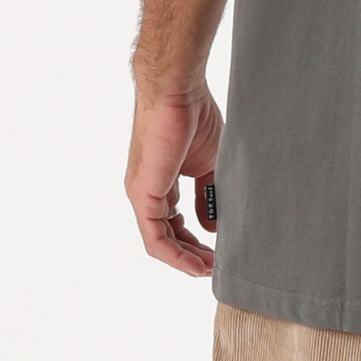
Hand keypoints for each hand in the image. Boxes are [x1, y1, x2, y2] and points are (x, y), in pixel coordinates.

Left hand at [125, 82, 223, 276]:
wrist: (178, 91)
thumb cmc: (194, 114)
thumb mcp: (209, 160)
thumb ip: (209, 192)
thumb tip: (213, 226)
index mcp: (162, 179)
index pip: (174, 219)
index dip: (195, 239)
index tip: (217, 250)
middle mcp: (148, 189)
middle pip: (167, 234)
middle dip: (191, 253)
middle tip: (215, 265)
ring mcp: (142, 193)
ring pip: (160, 241)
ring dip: (184, 259)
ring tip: (208, 269)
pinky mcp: (142, 195)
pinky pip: (155, 238)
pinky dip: (175, 255)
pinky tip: (195, 264)